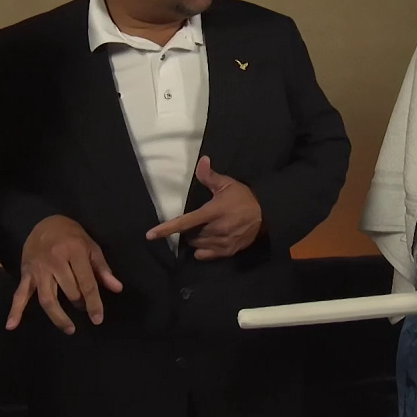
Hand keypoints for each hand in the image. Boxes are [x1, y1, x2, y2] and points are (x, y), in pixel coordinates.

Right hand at [7, 215, 122, 333]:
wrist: (44, 222)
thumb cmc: (72, 236)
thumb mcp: (91, 247)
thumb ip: (102, 269)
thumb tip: (117, 288)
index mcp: (74, 252)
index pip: (86, 283)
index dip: (94, 303)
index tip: (98, 319)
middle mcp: (55, 262)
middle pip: (69, 292)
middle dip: (80, 303)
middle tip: (84, 307)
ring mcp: (38, 270)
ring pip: (47, 298)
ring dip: (58, 317)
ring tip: (69, 329)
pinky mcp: (26, 274)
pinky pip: (19, 294)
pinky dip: (15, 311)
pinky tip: (12, 326)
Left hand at [145, 156, 262, 259]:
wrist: (266, 214)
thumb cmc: (243, 197)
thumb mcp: (227, 184)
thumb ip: (210, 176)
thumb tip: (201, 160)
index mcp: (214, 212)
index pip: (186, 222)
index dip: (167, 229)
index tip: (150, 235)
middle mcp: (217, 229)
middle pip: (191, 235)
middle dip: (189, 231)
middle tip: (198, 221)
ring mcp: (223, 242)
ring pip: (198, 246)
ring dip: (196, 240)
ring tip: (203, 230)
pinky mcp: (229, 251)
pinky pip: (207, 255)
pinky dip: (202, 251)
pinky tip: (205, 245)